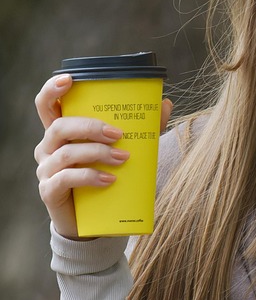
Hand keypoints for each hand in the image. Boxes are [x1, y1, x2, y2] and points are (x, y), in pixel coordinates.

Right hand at [33, 74, 171, 238]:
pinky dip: (90, 176)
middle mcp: (48, 147)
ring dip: (97, 152)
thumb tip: (165, 103)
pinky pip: (66, 178)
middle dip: (90, 127)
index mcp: (62, 131)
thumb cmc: (107, 176)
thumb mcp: (126, 149)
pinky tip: (109, 180)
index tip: (69, 80)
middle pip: (59, 126)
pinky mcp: (49, 191)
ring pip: (65, 152)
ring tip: (123, 158)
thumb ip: (144, 128)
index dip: (52, 89)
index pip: (46, 105)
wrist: (95, 219)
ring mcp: (46, 169)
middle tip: (119, 134)